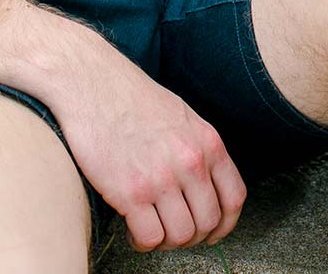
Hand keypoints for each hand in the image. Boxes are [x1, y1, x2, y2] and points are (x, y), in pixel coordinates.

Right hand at [48, 28, 245, 250]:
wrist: (93, 84)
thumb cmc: (133, 98)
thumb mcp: (182, 117)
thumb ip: (198, 149)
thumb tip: (204, 187)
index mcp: (207, 141)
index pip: (234, 197)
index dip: (225, 224)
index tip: (212, 233)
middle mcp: (190, 161)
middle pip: (207, 223)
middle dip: (191, 235)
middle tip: (171, 228)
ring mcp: (162, 178)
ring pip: (181, 236)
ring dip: (166, 240)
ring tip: (150, 228)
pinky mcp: (131, 193)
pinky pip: (150, 238)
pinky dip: (142, 242)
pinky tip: (133, 229)